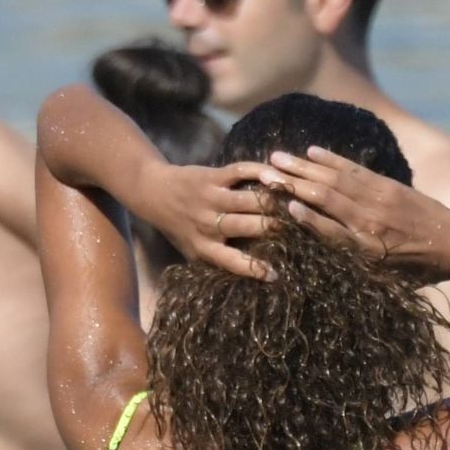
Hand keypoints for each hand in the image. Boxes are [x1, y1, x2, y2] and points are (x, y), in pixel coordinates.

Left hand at [138, 161, 279, 280]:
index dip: (254, 269)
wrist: (153, 194)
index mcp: (204, 248)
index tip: (276, 274)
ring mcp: (210, 198)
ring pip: (249, 200)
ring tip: (293, 201)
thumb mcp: (192, 250)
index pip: (232, 262)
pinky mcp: (212, 177)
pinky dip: (259, 171)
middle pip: (248, 226)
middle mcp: (208, 224)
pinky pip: (240, 172)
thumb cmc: (179, 227)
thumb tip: (248, 277)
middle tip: (296, 227)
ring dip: (273, 200)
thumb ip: (216, 261)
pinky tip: (276, 175)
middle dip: (273, 227)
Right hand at [259, 147, 449, 278]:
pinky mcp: (389, 185)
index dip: (305, 217)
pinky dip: (332, 160)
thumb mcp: (387, 280)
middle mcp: (371, 221)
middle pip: (326, 198)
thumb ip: (355, 267)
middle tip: (264, 172)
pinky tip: (313, 152)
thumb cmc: (420, 271)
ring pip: (336, 179)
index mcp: (368, 250)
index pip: (328, 230)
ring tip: (277, 157)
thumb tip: (319, 265)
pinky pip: (354, 170)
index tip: (281, 205)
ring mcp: (380, 199)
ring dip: (304, 166)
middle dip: (293, 182)